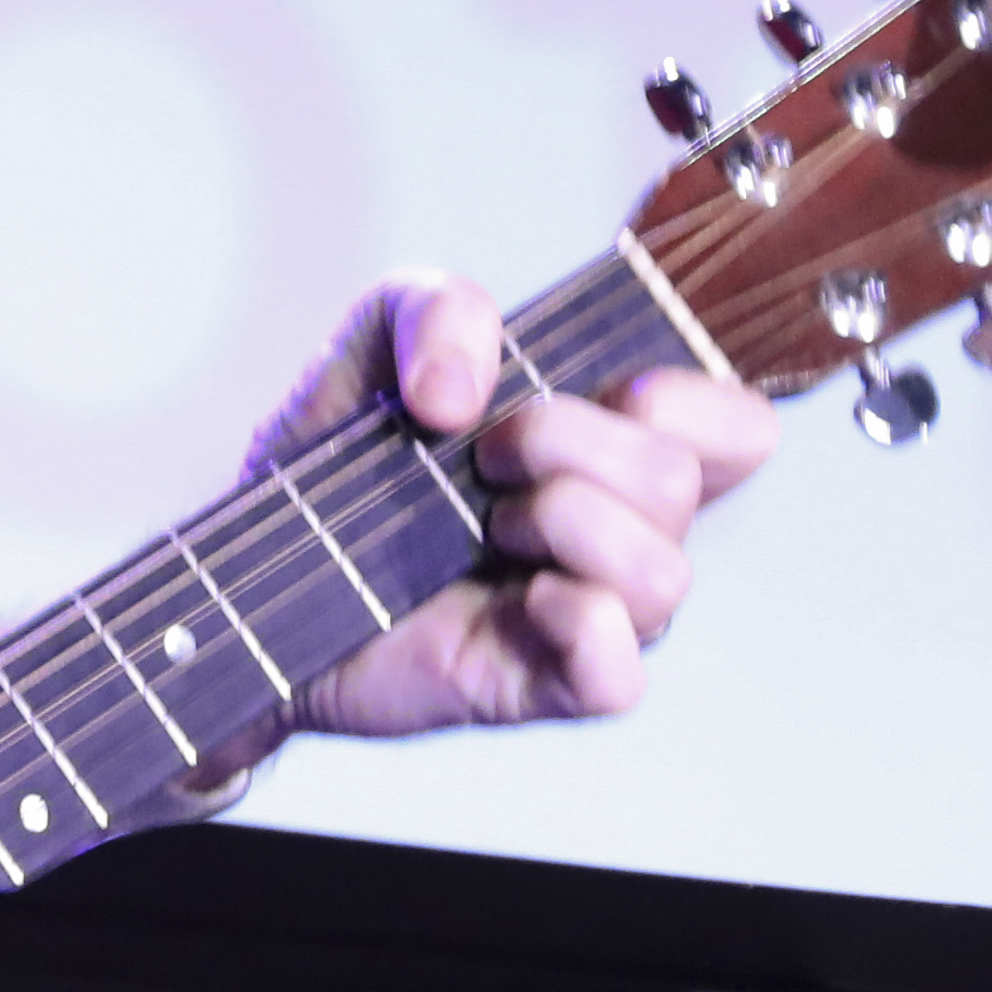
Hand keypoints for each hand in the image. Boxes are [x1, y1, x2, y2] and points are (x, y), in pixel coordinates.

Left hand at [235, 270, 771, 743]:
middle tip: (482, 455)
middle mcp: (617, 530)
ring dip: (558, 523)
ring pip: (664, 573)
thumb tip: (464, 391)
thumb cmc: (337, 464)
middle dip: (568, 441)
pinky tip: (513, 597)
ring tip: (482, 526)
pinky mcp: (543, 683)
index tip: (605, 386)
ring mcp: (589, 610)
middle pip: (678, 478)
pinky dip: (576, 620)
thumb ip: (435, 308)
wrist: (255, 574)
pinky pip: (619, 673)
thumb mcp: (374, 341)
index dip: (690, 398)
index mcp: (607, 444)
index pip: (736, 426)